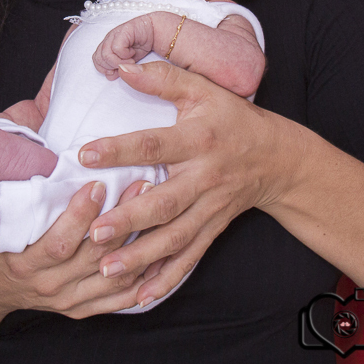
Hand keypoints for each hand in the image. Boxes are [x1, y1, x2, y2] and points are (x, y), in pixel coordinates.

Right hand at [0, 178, 152, 318]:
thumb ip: (13, 189)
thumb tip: (28, 141)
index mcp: (24, 261)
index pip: (58, 241)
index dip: (80, 214)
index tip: (98, 182)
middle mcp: (48, 285)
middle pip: (93, 255)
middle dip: (121, 218)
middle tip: (142, 184)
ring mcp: (68, 300)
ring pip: (113, 276)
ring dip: (139, 243)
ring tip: (157, 210)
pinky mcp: (82, 309)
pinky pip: (119, 298)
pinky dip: (142, 278)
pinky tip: (159, 252)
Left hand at [77, 61, 297, 307]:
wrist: (278, 157)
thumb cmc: (232, 118)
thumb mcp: (203, 89)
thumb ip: (163, 77)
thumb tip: (121, 66)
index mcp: (199, 139)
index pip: (155, 144)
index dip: (120, 149)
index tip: (85, 155)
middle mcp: (205, 177)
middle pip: (165, 202)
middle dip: (129, 219)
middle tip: (93, 233)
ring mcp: (210, 208)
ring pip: (175, 238)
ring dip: (141, 256)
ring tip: (106, 270)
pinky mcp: (213, 229)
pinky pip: (190, 258)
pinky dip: (166, 279)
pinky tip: (140, 296)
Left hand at [93, 14, 155, 78]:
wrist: (153, 31)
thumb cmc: (140, 45)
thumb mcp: (128, 62)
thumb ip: (117, 69)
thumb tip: (109, 76)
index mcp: (107, 46)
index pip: (96, 60)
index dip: (104, 69)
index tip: (116, 72)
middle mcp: (108, 40)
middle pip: (99, 58)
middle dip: (112, 67)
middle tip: (125, 66)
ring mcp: (114, 35)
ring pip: (105, 54)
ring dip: (119, 62)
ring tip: (130, 61)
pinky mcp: (122, 32)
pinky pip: (117, 48)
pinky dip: (125, 55)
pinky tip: (132, 53)